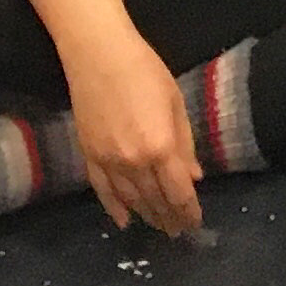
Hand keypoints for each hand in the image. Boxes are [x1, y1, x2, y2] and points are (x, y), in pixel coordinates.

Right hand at [62, 31, 203, 236]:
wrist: (98, 55)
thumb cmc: (145, 71)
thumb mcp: (175, 103)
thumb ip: (185, 145)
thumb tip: (195, 178)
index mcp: (161, 147)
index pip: (179, 192)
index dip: (189, 211)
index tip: (195, 222)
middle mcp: (134, 162)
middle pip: (155, 200)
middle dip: (169, 217)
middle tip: (179, 230)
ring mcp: (108, 162)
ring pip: (130, 200)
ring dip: (147, 216)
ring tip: (159, 227)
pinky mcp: (89, 157)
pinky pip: (102, 191)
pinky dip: (114, 209)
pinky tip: (124, 221)